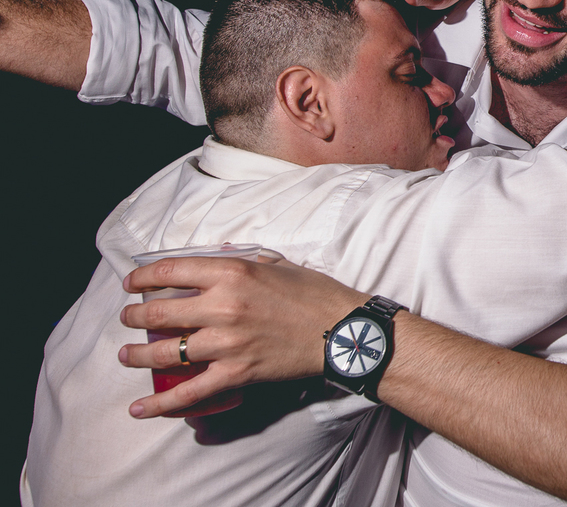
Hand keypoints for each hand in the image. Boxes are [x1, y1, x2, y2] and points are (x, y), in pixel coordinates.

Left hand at [118, 255, 365, 417]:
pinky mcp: (236, 373)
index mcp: (232, 274)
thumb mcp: (277, 263)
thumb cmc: (313, 293)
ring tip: (126, 355)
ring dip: (137, 356)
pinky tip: (138, 407)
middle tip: (126, 319)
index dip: (142, 278)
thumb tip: (216, 259)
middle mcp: (223, 307)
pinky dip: (161, 403)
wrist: (341, 329)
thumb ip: (243, 260)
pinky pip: (190, 393)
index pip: (170, 272)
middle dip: (133, 317)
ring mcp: (227, 343)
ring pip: (167, 352)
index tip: (132, 284)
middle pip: (160, 313)